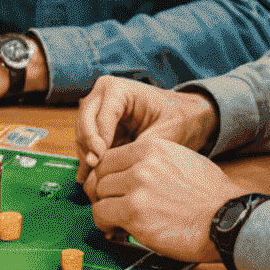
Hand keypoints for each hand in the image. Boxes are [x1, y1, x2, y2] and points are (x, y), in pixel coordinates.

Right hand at [75, 80, 217, 182]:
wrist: (187, 117)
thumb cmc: (180, 118)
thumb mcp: (166, 131)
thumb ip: (142, 145)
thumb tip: (119, 165)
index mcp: (118, 89)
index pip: (101, 114)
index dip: (97, 137)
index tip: (99, 159)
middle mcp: (103, 97)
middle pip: (84, 121)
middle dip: (88, 145)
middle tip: (93, 168)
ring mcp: (98, 112)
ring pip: (82, 134)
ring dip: (85, 155)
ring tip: (91, 180)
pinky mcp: (100, 129)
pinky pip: (87, 144)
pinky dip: (88, 160)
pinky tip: (90, 179)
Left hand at [83, 138, 246, 262]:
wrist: (230, 219)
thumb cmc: (211, 196)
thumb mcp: (181, 161)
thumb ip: (152, 162)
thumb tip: (128, 172)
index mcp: (151, 148)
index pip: (108, 158)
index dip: (106, 176)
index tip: (110, 189)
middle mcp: (141, 165)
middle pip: (100, 176)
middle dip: (103, 194)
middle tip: (112, 207)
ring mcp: (137, 190)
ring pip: (98, 196)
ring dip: (105, 210)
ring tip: (118, 221)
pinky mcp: (135, 215)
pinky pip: (102, 216)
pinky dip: (106, 225)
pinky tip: (118, 230)